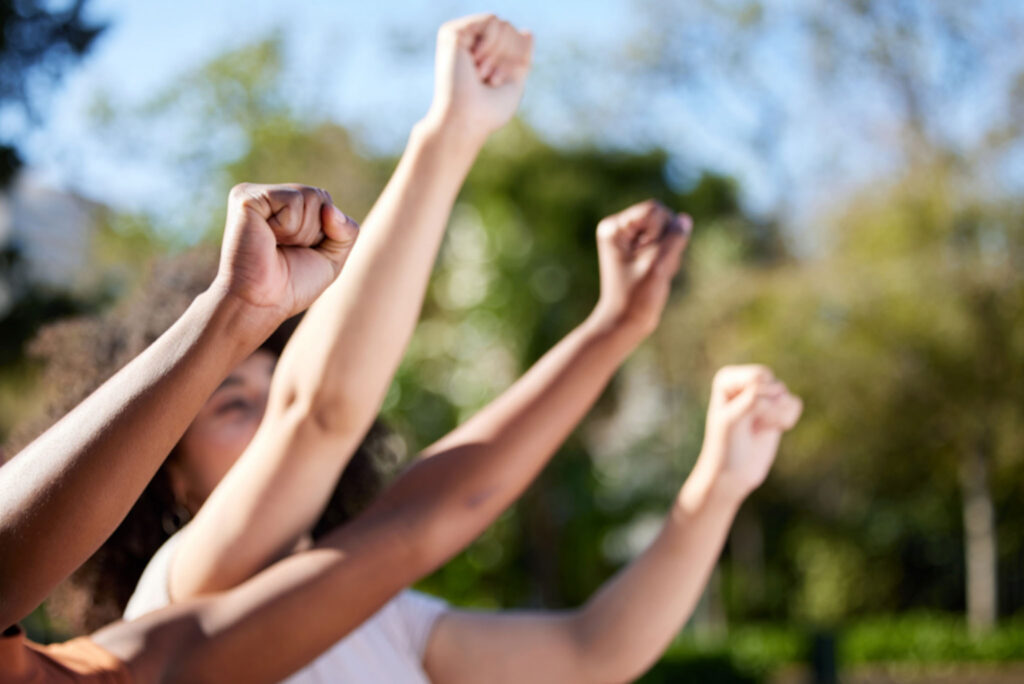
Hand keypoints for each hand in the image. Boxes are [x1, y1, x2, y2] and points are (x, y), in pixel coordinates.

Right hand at [213, 183, 359, 319]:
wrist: (261, 303)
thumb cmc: (292, 285)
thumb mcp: (331, 258)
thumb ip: (346, 230)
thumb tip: (330, 208)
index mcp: (285, 208)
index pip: (326, 203)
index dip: (325, 232)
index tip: (299, 252)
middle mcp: (269, 197)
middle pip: (320, 196)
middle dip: (314, 231)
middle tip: (286, 250)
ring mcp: (256, 194)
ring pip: (309, 196)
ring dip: (302, 231)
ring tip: (276, 245)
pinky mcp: (246, 197)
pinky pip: (293, 200)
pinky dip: (289, 226)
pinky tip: (268, 237)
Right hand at [427, 14, 532, 141]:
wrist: (466, 120)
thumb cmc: (488, 112)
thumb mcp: (514, 83)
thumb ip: (522, 58)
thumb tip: (527, 32)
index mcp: (481, 57)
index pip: (516, 40)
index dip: (517, 60)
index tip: (497, 83)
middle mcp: (469, 46)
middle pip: (510, 30)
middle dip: (508, 57)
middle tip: (489, 80)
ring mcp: (460, 39)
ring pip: (503, 25)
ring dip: (498, 54)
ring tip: (480, 74)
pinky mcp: (453, 33)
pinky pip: (492, 21)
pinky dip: (491, 43)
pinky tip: (475, 60)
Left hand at [592, 200, 691, 336]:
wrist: (625, 323)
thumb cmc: (636, 297)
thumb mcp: (658, 265)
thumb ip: (674, 239)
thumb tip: (684, 219)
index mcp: (615, 228)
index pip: (654, 210)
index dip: (661, 231)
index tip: (649, 255)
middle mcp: (620, 229)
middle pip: (662, 217)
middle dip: (667, 242)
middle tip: (653, 267)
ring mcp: (631, 239)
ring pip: (668, 232)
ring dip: (669, 253)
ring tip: (653, 274)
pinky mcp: (641, 249)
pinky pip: (668, 244)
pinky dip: (668, 259)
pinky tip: (657, 275)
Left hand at [688, 366, 802, 502]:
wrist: (733, 473)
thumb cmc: (726, 445)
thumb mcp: (732, 420)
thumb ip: (752, 399)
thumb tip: (780, 390)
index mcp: (728, 378)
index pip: (757, 378)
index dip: (754, 400)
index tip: (737, 417)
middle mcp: (746, 382)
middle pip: (774, 385)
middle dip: (767, 409)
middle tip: (749, 426)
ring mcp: (763, 394)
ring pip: (785, 395)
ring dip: (776, 416)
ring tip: (758, 428)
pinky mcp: (778, 408)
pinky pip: (795, 404)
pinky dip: (787, 419)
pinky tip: (770, 429)